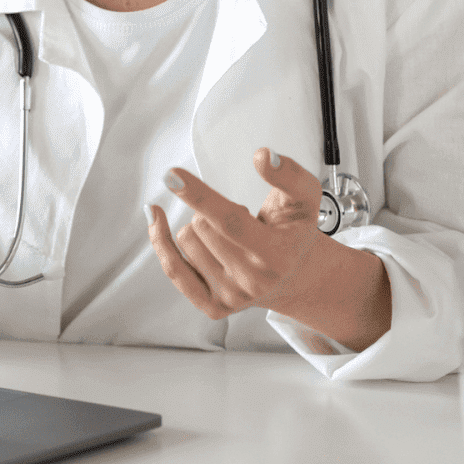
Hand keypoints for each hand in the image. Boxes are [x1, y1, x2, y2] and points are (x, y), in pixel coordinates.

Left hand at [145, 148, 323, 319]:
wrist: (297, 278)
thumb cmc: (294, 232)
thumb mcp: (304, 200)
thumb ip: (289, 175)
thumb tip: (265, 156)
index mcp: (276, 254)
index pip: (229, 221)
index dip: (199, 195)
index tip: (171, 175)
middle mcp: (253, 281)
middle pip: (201, 225)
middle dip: (211, 211)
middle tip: (238, 219)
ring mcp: (232, 298)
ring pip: (185, 239)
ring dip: (199, 227)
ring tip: (227, 235)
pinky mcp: (213, 308)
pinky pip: (172, 268)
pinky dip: (162, 241)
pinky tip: (159, 222)